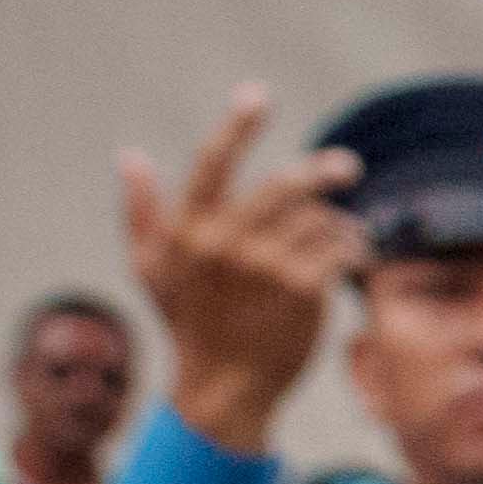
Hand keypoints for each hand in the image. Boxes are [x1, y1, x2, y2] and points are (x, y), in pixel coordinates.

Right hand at [115, 90, 360, 445]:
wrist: (225, 389)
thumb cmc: (189, 325)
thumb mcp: (151, 269)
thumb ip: (141, 211)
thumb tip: (129, 155)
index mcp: (189, 230)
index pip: (212, 164)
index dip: (237, 125)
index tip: (258, 94)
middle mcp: (225, 242)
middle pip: (285, 185)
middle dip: (322, 172)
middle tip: (347, 167)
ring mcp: (266, 265)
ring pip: (318, 219)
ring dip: (337, 225)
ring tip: (344, 237)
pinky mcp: (304, 288)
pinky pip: (339, 247)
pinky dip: (353, 248)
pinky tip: (354, 257)